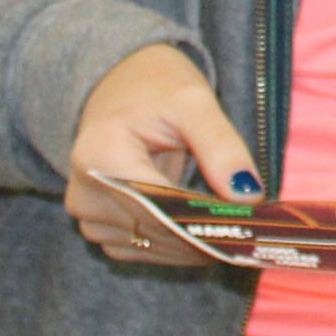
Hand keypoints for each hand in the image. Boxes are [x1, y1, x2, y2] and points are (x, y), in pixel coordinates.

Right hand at [61, 44, 257, 266]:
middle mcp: (85, 194)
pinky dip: (175, 246)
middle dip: (204, 235)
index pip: (158, 207)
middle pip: (154, 232)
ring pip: (150, 248)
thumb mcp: (193, 102)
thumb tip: (248, 196)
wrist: (120, 85)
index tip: (246, 228)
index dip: (203, 222)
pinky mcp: (98, 228)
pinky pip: (142, 250)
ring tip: (231, 233)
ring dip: (192, 246)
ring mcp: (87, 215)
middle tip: (250, 236)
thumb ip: (221, 146)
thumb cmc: (155, 86)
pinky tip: (202, 232)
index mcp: (99, 156)